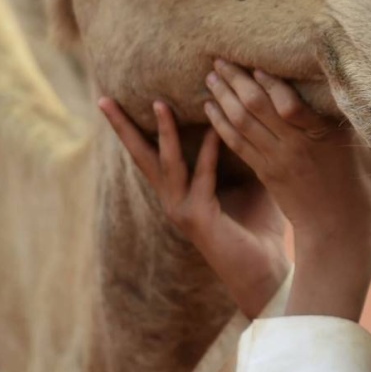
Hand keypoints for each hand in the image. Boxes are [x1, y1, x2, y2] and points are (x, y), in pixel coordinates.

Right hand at [98, 97, 289, 319]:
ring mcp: (182, 210)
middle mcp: (174, 200)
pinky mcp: (199, 219)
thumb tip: (247, 113)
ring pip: (167, 163)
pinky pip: (202, 177)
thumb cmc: (259, 226)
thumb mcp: (248, 179)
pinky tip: (215, 129)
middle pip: (142, 156)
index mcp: (180, 191)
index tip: (117, 100)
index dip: (135, 128)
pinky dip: (209, 152)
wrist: (267, 272)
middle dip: (123, 127)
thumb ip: (239, 150)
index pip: (151, 153)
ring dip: (165, 132)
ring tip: (159, 103)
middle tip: (104, 99)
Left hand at [204, 61, 370, 320]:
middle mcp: (294, 148)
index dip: (270, 83)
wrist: (340, 235)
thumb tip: (352, 92)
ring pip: (241, 123)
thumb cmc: (364, 191)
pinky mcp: (266, 174)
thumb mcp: (370, 153)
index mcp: (322, 139)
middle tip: (220, 59)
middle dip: (236, 81)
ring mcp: (276, 162)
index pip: (289, 105)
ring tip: (211, 76)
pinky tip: (211, 108)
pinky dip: (221, 124)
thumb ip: (354, 124)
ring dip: (222, 98)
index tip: (256, 63)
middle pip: (256, 108)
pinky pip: (237, 144)